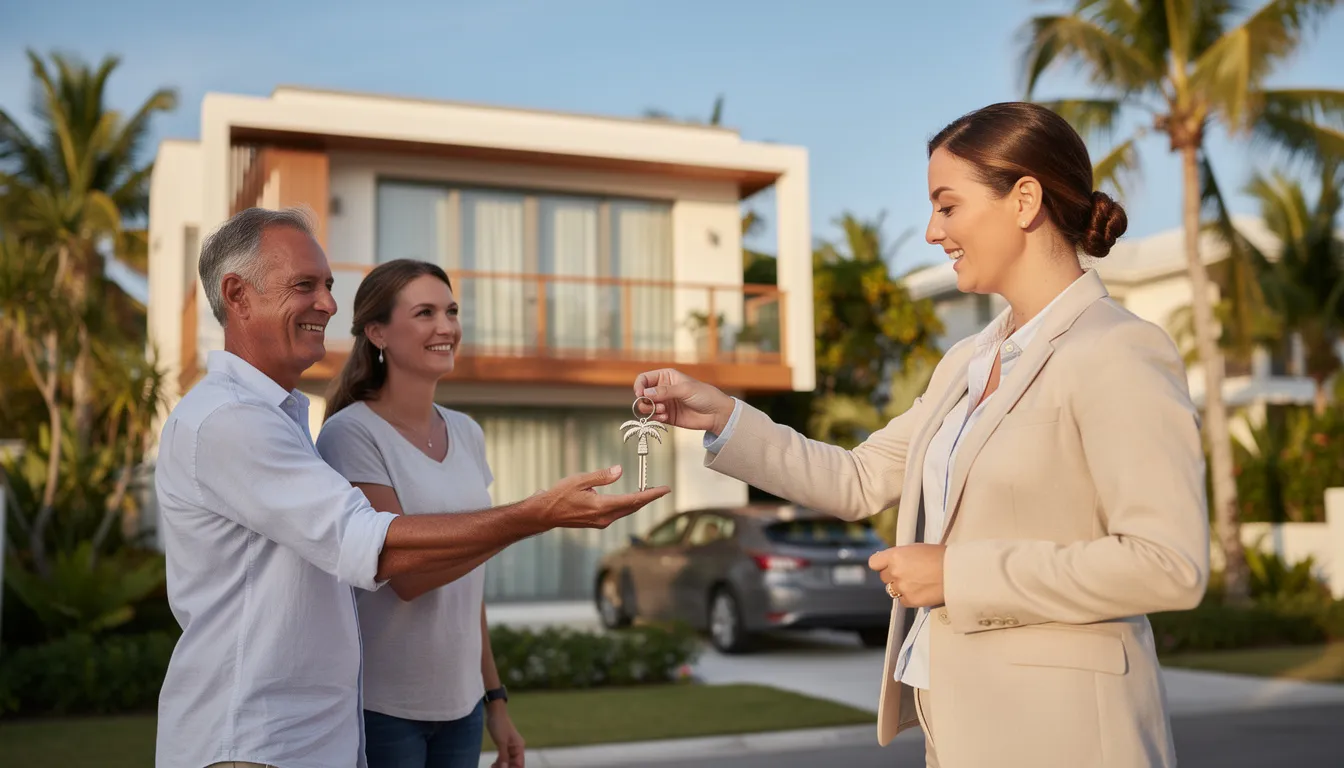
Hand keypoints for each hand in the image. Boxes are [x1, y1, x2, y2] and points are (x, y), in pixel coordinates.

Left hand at [486, 704, 524, 766]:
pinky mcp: (503, 746)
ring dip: (501, 767)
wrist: (494, 712)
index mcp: (519, 747)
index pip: (519, 764)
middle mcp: (516, 748)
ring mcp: (510, 747)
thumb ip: (503, 756)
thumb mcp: (501, 742)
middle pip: (513, 764)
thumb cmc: (499, 724)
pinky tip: (493, 765)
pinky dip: (498, 762)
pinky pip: (503, 758)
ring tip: (492, 767)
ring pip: (507, 762)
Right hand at [536, 465, 669, 529]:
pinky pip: (617, 513)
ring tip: (649, 493)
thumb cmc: (559, 495)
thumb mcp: (579, 480)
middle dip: (648, 498)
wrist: (545, 514)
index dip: (651, 495)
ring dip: (638, 502)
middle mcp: (604, 517)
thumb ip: (601, 476)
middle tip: (662, 490)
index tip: (665, 490)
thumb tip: (619, 471)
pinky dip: (627, 505)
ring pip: (626, 511)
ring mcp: (601, 522)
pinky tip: (630, 500)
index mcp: (602, 506)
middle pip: (633, 507)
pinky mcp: (597, 522)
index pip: (633, 500)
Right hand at [633, 368, 734, 433]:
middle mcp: (662, 389)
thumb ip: (665, 391)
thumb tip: (645, 393)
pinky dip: (655, 418)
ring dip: (650, 410)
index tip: (640, 395)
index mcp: (666, 376)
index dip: (639, 386)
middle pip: (642, 394)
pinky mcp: (666, 416)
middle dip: (644, 401)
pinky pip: (653, 417)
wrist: (716, 414)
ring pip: (645, 407)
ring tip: (663, 411)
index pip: (644, 379)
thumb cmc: (704, 396)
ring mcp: (664, 403)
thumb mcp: (685, 390)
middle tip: (655, 406)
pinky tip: (665, 417)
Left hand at [868, 544, 946, 607]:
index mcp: (895, 555)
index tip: (886, 565)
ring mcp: (902, 587)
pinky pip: (902, 601)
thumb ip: (901, 556)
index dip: (881, 564)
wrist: (956, 571)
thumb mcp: (917, 549)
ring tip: (917, 582)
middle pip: (884, 577)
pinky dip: (909, 597)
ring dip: (901, 587)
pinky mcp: (910, 600)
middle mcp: (895, 571)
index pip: (874, 562)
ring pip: (892, 590)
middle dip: (893, 576)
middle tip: (909, 573)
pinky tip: (920, 590)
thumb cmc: (941, 557)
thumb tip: (892, 560)